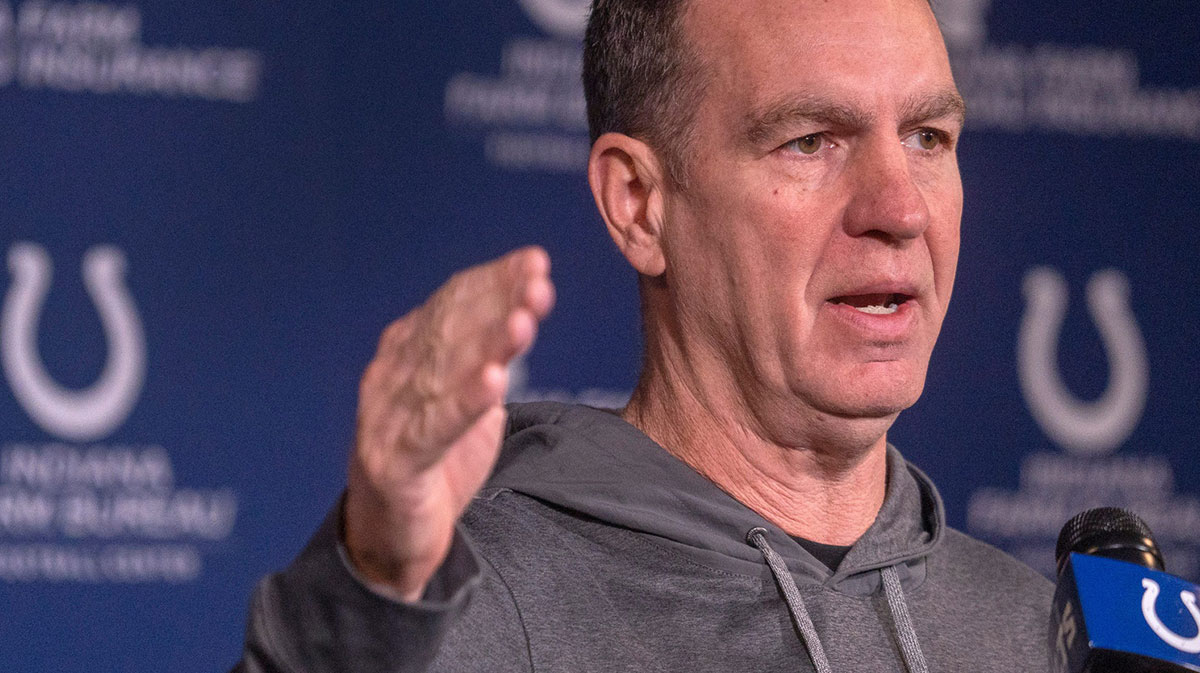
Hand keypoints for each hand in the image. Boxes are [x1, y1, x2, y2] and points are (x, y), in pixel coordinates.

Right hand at [343, 247, 554, 599]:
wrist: (390, 539)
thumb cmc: (435, 461)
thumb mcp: (464, 401)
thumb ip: (483, 358)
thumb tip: (521, 308)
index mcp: (405, 355)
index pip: (450, 304)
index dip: (493, 282)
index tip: (536, 263)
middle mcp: (391, 378)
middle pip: (449, 330)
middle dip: (497, 303)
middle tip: (539, 281)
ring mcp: (388, 421)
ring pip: (443, 373)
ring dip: (488, 345)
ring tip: (524, 320)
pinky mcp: (396, 465)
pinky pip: (434, 429)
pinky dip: (464, 403)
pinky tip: (495, 382)